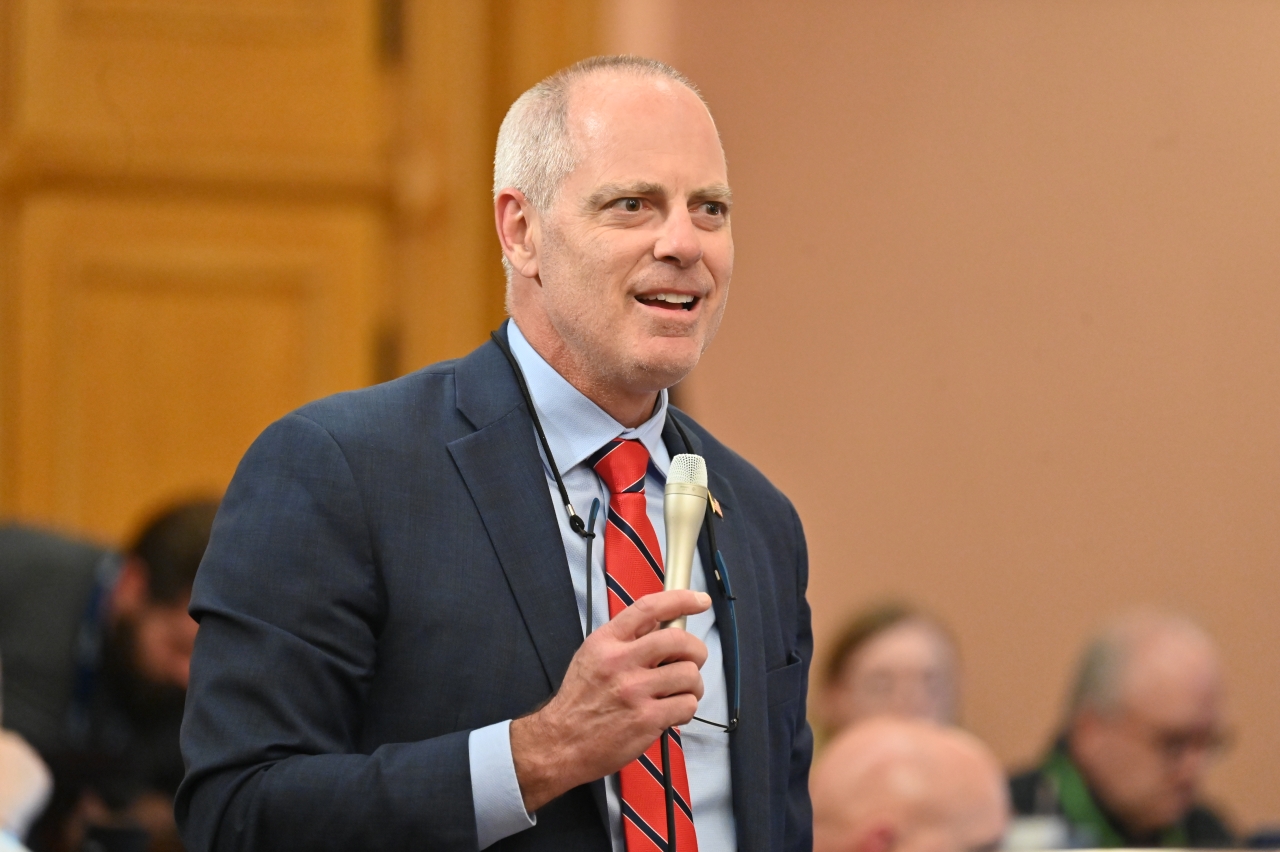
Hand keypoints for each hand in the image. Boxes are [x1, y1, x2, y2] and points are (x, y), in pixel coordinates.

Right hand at [509, 589, 711, 811]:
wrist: (560, 743)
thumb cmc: (579, 702)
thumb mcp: (593, 656)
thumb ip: (625, 639)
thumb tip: (662, 623)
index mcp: (606, 641)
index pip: (649, 608)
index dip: (681, 599)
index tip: (700, 600)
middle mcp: (620, 661)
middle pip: (679, 640)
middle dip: (696, 650)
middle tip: (692, 661)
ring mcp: (634, 690)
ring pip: (690, 674)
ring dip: (693, 685)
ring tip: (679, 693)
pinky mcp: (646, 719)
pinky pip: (687, 704)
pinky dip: (686, 709)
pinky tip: (671, 713)